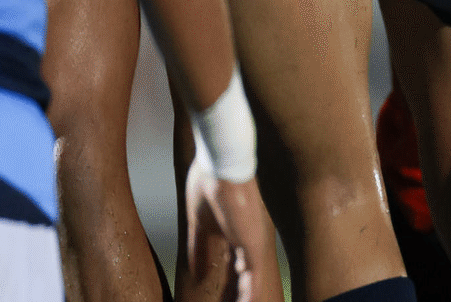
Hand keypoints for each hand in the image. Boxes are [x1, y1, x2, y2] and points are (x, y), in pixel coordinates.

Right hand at [185, 164, 277, 301]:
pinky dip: (250, 295)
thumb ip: (198, 247)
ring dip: (244, 296)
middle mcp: (246, 238)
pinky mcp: (253, 244)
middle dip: (238, 293)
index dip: (230, 284)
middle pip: (244, 276)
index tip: (223, 299)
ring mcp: (252, 242)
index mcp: (234, 232)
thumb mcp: (197, 221)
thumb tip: (195, 271)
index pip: (235, 264)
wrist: (220, 163)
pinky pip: (254, 279)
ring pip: (251, 280)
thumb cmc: (208, 182)